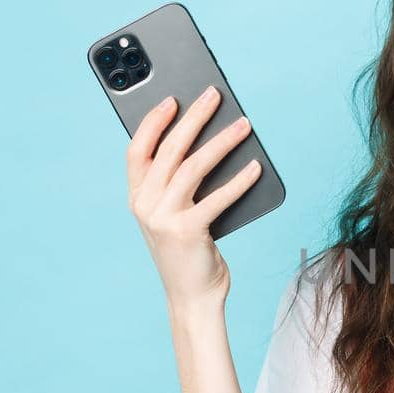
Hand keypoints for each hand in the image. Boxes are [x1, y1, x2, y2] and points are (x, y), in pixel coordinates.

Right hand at [125, 84, 262, 307]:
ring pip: (192, 166)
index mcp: (137, 197)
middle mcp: (145, 205)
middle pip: (169, 150)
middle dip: (193, 117)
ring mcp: (163, 218)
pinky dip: (240, 180)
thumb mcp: (175, 214)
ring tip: (244, 125)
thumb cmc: (189, 251)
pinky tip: (256, 166)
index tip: (172, 99)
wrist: (192, 297)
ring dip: (222, 141)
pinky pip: (218, 197)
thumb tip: (212, 139)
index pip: (137, 150)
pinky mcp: (188, 231)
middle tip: (214, 95)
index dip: (153, 122)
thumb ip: (180, 184)